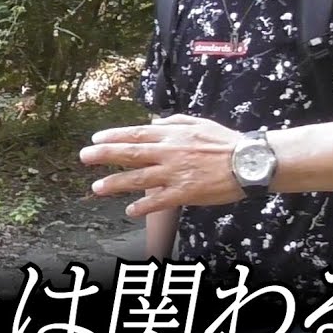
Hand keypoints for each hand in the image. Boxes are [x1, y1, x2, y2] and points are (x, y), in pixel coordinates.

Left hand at [80, 114, 245, 216]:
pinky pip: (159, 201)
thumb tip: (153, 123)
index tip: (96, 139)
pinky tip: (130, 210)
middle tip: (84, 157)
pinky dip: (143, 206)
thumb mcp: (197, 123)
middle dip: (104, 155)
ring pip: (138, 178)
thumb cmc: (225, 141)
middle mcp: (169, 152)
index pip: (136, 134)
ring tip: (97, 187)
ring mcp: (175, 173)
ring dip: (115, 183)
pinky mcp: (185, 193)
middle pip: (130, 153)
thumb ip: (172, 122)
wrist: (249, 162)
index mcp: (171, 134)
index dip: (113, 136)